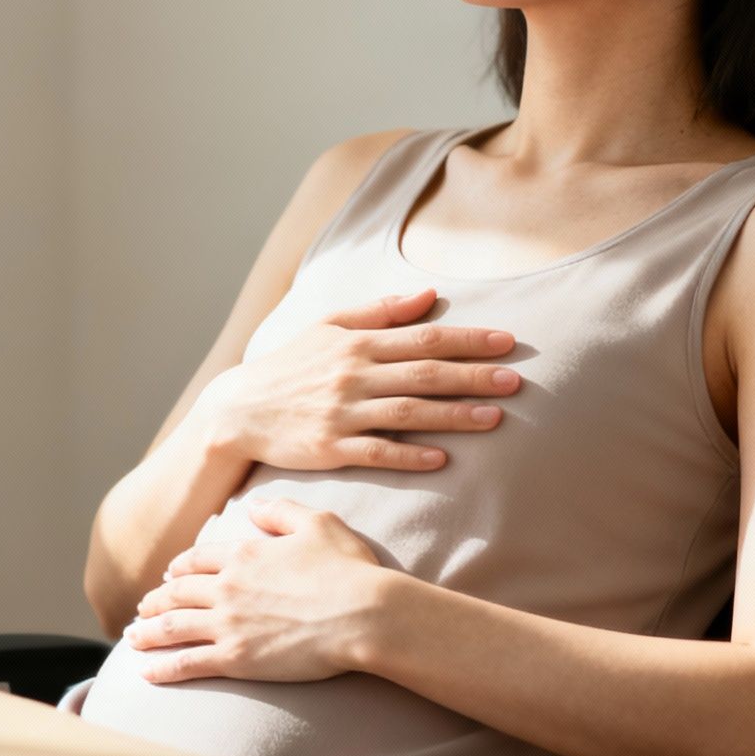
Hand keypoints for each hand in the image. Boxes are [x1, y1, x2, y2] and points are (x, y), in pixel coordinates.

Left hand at [126, 497, 390, 683]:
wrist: (364, 615)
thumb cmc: (348, 569)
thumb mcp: (317, 523)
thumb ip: (281, 511)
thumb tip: (253, 505)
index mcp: (243, 554)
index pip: (197, 559)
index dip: (179, 567)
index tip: (169, 575)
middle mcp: (227, 587)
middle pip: (177, 592)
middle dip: (155, 600)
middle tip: (142, 607)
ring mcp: (228, 623)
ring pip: (173, 627)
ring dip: (147, 631)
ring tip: (132, 638)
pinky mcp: (236, 658)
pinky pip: (187, 663)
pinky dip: (162, 667)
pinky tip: (145, 672)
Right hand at [200, 287, 520, 473]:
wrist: (238, 410)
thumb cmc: (290, 366)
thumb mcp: (328, 327)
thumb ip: (380, 311)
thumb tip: (430, 295)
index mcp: (356, 343)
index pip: (422, 338)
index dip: (468, 339)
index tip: (507, 342)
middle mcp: (352, 375)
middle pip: (423, 374)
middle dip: (473, 376)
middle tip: (516, 380)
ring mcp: (342, 413)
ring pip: (407, 414)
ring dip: (453, 416)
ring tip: (494, 419)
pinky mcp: (330, 448)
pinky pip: (376, 452)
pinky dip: (409, 456)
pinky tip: (441, 459)